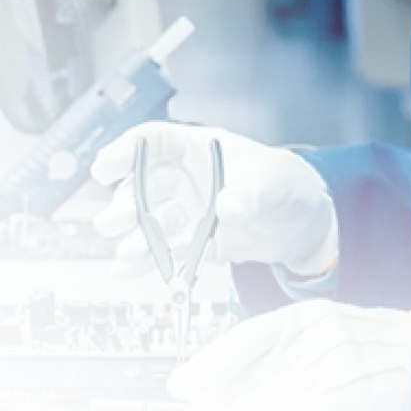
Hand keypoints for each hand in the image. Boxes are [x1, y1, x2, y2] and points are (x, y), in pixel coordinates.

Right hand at [90, 122, 338, 279]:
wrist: (304, 224)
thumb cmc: (288, 183)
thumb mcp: (275, 180)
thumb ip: (251, 191)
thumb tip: (228, 207)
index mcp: (200, 149)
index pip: (154, 141)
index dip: (126, 150)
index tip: (106, 167)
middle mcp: (186, 180)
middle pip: (142, 186)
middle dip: (125, 203)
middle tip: (117, 220)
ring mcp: (186, 212)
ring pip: (147, 221)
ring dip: (133, 235)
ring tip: (130, 250)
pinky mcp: (192, 243)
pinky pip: (161, 251)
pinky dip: (142, 262)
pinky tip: (126, 269)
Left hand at [159, 299, 410, 410]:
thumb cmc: (375, 344)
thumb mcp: (325, 334)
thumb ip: (286, 354)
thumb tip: (236, 385)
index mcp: (304, 319)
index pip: (246, 337)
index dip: (209, 362)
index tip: (177, 385)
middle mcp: (312, 336)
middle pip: (250, 377)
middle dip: (210, 410)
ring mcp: (330, 363)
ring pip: (268, 399)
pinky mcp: (348, 390)